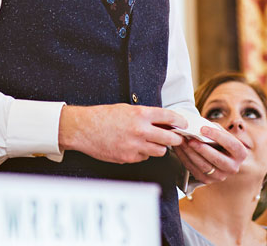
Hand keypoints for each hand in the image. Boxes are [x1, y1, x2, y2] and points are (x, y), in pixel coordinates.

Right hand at [58, 103, 185, 163]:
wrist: (83, 128)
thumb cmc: (102, 116)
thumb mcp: (125, 109)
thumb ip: (144, 115)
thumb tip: (162, 121)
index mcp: (140, 114)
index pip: (169, 117)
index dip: (180, 121)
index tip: (184, 124)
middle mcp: (140, 130)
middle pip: (170, 139)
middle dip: (176, 139)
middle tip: (176, 137)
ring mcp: (135, 146)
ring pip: (160, 151)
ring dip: (159, 147)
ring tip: (152, 142)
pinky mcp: (128, 158)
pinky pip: (144, 157)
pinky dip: (143, 153)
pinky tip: (134, 147)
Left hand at [173, 124, 246, 183]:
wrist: (214, 154)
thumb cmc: (218, 141)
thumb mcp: (220, 133)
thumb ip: (213, 128)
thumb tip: (199, 125)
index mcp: (240, 153)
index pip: (231, 144)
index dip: (217, 136)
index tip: (203, 128)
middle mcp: (233, 167)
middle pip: (217, 159)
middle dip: (202, 149)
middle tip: (190, 140)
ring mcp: (220, 176)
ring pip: (204, 166)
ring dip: (190, 153)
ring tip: (182, 142)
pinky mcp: (207, 180)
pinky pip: (194, 170)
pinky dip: (184, 158)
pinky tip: (179, 148)